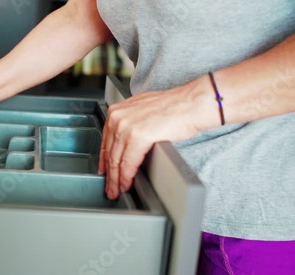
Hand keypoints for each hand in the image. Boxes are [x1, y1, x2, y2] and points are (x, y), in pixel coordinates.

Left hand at [99, 77, 216, 199]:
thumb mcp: (141, 111)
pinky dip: (126, 177)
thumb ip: (130, 124)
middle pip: (109, 153)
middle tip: (110, 187)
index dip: (103, 160)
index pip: (105, 142)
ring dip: (116, 179)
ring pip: (116, 160)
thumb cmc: (174, 107)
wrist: (190, 103)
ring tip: (116, 190)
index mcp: (117, 111)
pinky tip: (126, 184)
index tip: (104, 171)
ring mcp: (126, 127)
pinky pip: (128, 163)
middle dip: (109, 174)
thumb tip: (125, 142)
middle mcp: (118, 118)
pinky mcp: (138, 137)